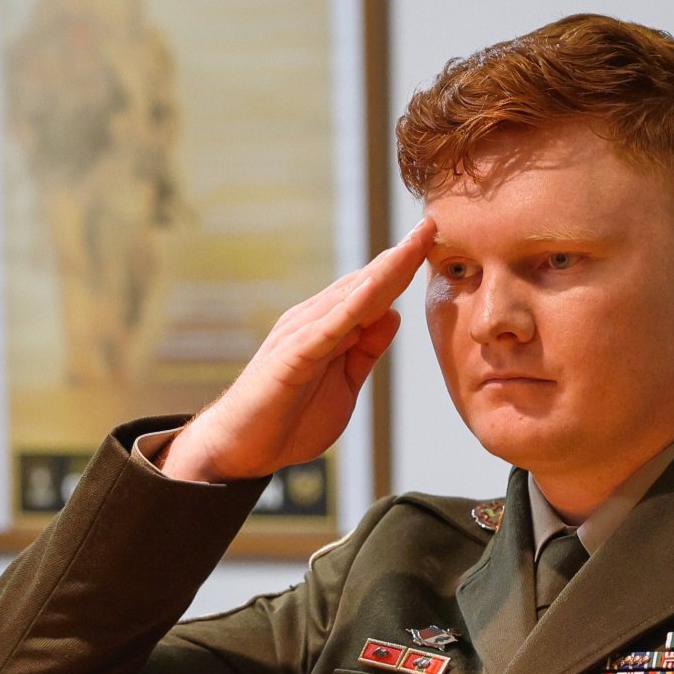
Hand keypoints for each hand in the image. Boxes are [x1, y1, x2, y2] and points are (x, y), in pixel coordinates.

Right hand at [161, 219, 435, 482]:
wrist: (240, 448)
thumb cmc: (289, 418)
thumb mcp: (345, 382)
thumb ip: (367, 350)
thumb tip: (393, 315)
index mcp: (331, 328)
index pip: (374, 290)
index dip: (404, 268)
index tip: (433, 242)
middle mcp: (315, 320)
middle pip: (366, 282)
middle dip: (400, 256)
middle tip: (432, 225)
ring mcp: (302, 334)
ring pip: (351, 295)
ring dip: (384, 270)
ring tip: (413, 244)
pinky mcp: (292, 355)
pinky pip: (328, 327)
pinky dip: (352, 307)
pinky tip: (376, 289)